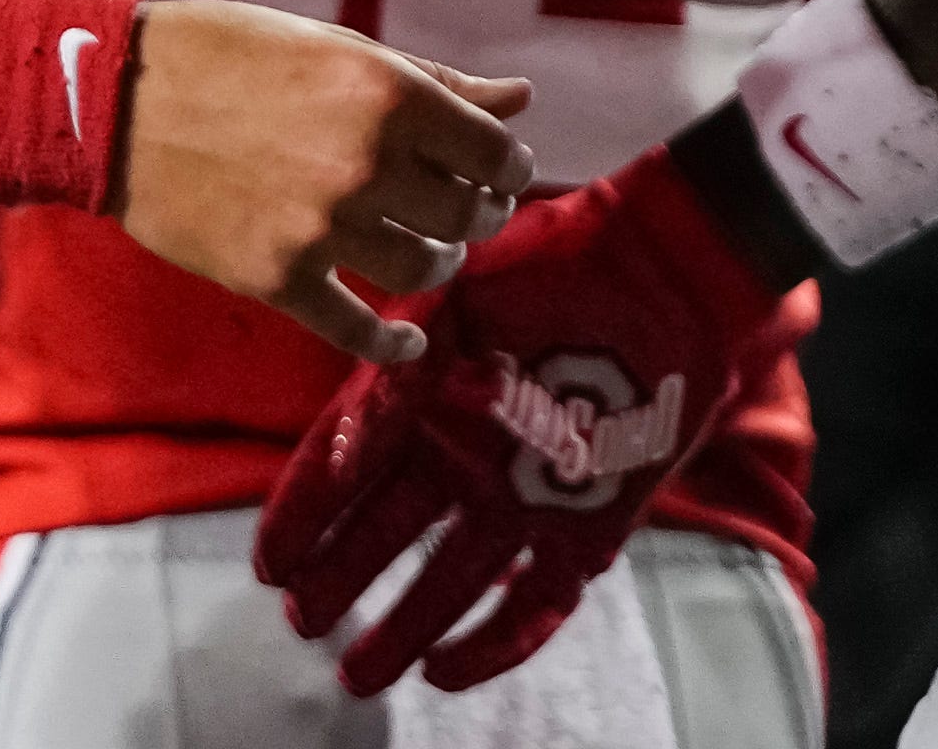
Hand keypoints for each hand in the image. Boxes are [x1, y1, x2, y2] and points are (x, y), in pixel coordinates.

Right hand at [121, 0, 534, 360]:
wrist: (118, 100)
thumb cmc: (231, 54)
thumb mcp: (337, 46)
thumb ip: (435, 81)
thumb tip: (519, 99)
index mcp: (387, 93)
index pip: (492, 153)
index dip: (505, 167)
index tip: (494, 171)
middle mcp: (365, 163)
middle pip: (466, 216)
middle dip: (476, 214)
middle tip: (462, 209)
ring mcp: (320, 226)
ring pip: (423, 270)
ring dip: (437, 264)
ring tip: (424, 248)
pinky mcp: (276, 277)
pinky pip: (357, 330)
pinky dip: (393, 345)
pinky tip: (407, 342)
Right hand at [254, 144, 788, 694]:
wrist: (668, 268)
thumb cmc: (556, 262)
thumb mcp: (456, 297)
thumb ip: (396, 375)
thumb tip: (340, 453)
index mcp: (427, 400)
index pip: (345, 469)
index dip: (303, 516)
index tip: (269, 564)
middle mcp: (467, 458)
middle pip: (388, 535)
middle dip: (341, 580)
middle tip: (304, 620)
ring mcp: (526, 498)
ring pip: (450, 581)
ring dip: (402, 628)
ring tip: (357, 674)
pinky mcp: (587, 528)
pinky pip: (535, 600)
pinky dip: (494, 642)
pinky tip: (446, 671)